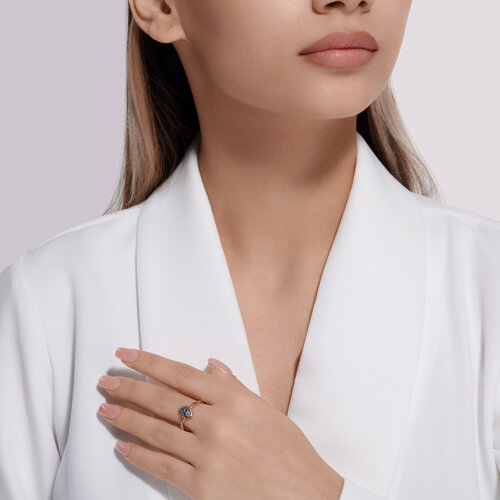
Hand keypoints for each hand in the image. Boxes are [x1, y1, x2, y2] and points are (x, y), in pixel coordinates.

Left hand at [97, 347, 343, 499]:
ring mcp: (207, 455)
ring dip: (127, 418)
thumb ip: (235, 386)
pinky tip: (123, 446)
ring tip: (107, 409)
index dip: (150, 363)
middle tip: (107, 380)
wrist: (305, 496)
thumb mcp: (266, 409)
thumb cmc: (289, 451)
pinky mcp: (201, 486)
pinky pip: (161, 466)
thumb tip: (210, 364)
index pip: (181, 374)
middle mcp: (217, 423)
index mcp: (234, 399)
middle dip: (130, 387)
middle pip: (162, 400)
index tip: (127, 355)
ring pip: (156, 431)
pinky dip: (139, 455)